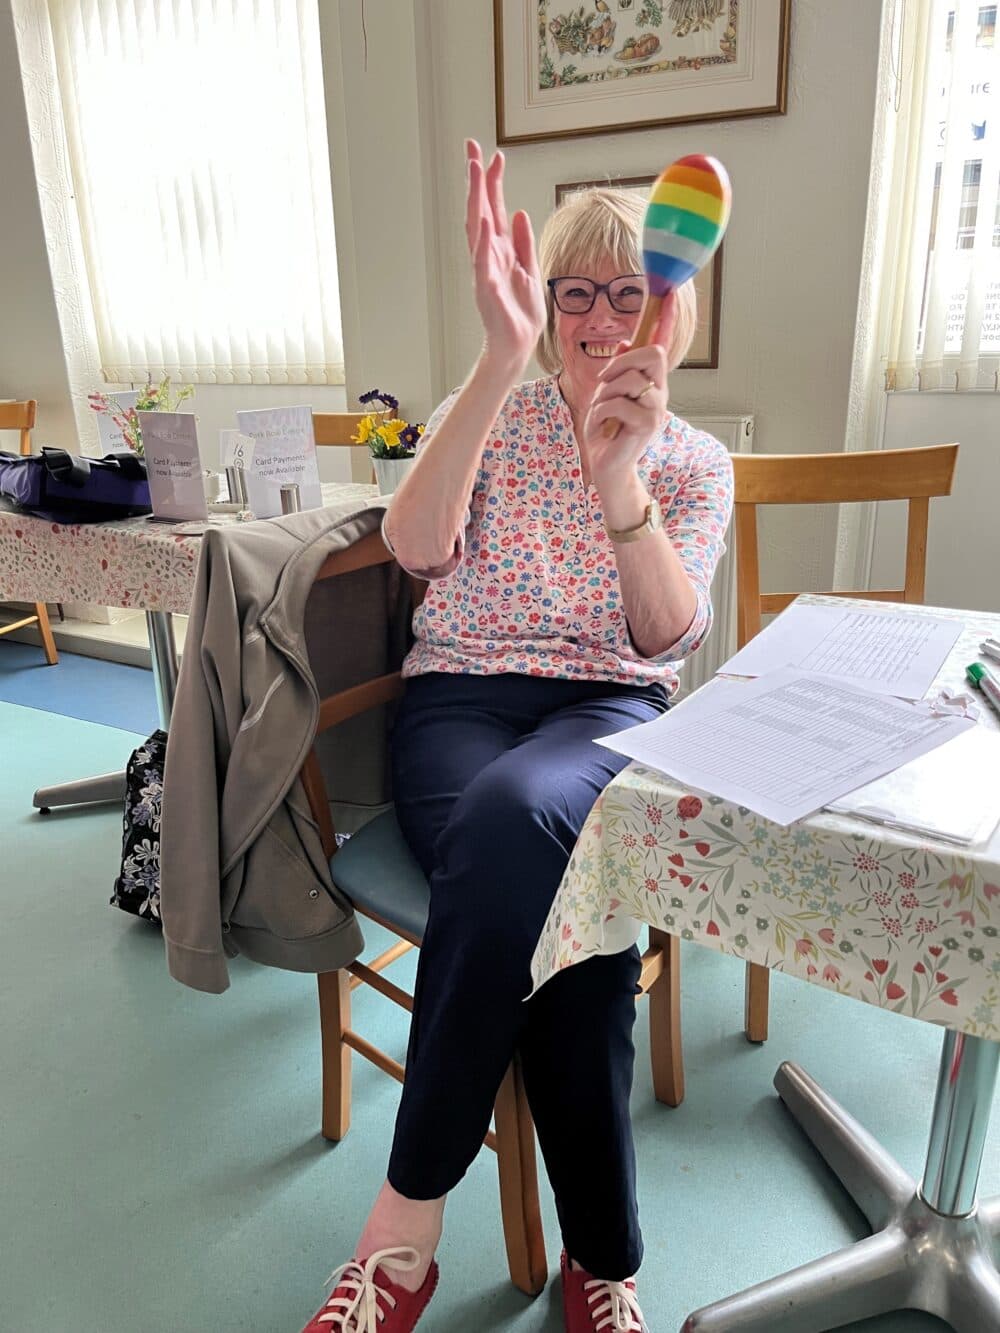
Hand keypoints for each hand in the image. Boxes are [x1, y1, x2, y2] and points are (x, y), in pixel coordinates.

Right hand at [465, 139, 545, 378]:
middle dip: (477, 180)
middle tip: (472, 149)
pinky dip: (483, 242)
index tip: (495, 155)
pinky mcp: (487, 289)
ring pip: (478, 228)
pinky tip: (484, 223)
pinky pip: (483, 262)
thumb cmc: (521, 312)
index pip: (495, 208)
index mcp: (502, 250)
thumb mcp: (530, 270)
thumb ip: (524, 243)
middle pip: (481, 210)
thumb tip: (520, 214)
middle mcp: (489, 255)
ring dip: (476, 200)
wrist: (518, 345)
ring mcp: (486, 270)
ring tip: (475, 173)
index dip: (494, 182)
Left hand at [581, 292, 675, 492]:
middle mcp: (660, 392)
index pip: (662, 344)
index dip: (667, 318)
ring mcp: (657, 409)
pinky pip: (617, 402)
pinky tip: (602, 428)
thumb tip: (628, 340)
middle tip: (603, 382)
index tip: (671, 291)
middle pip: (652, 354)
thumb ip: (618, 371)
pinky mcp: (647, 425)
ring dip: (604, 395)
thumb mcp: (607, 395)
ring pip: (629, 379)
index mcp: (652, 382)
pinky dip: (600, 413)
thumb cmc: (607, 433)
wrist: (608, 469)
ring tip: (601, 414)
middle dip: (621, 363)